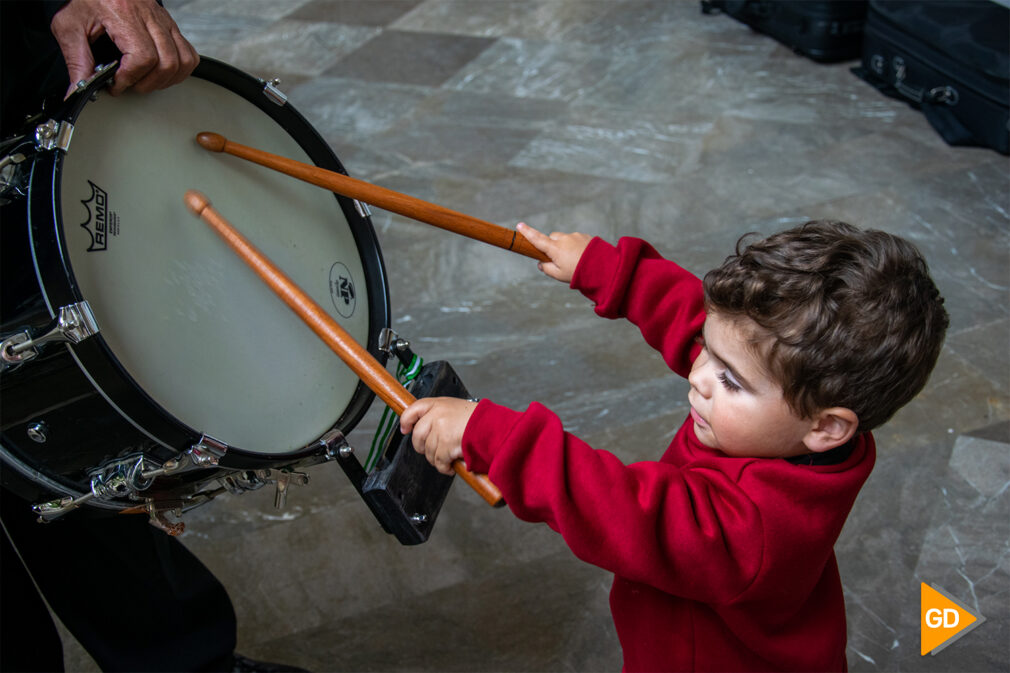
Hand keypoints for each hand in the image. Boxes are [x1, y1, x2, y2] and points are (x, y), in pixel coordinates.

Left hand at [51, 0, 198, 96]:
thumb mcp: (69, 26)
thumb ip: (77, 59)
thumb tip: (80, 89)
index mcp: (123, 14)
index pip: (142, 57)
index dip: (130, 77)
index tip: (115, 84)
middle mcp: (148, 16)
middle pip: (167, 62)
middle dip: (148, 83)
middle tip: (129, 84)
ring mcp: (163, 20)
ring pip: (182, 60)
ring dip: (166, 80)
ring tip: (145, 81)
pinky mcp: (169, 24)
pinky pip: (189, 53)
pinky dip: (180, 69)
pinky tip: (162, 73)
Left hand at [400, 397, 478, 474]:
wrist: (493, 427)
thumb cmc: (480, 420)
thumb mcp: (457, 409)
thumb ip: (440, 415)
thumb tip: (427, 430)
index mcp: (439, 404)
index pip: (413, 409)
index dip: (406, 421)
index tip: (405, 429)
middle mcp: (437, 415)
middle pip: (417, 435)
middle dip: (422, 447)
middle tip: (432, 450)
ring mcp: (441, 429)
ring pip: (428, 451)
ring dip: (436, 459)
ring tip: (447, 458)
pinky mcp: (446, 444)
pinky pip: (438, 461)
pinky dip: (444, 467)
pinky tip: (451, 466)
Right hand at [516, 222, 591, 283]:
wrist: (603, 269)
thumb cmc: (579, 274)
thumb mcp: (559, 276)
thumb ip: (547, 269)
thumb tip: (541, 263)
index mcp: (555, 249)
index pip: (537, 239)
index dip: (527, 233)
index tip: (519, 225)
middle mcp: (564, 239)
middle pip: (552, 238)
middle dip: (552, 245)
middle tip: (559, 259)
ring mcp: (576, 236)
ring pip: (565, 239)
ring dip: (566, 246)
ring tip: (575, 260)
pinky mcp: (586, 236)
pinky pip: (576, 239)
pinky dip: (576, 246)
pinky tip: (583, 257)